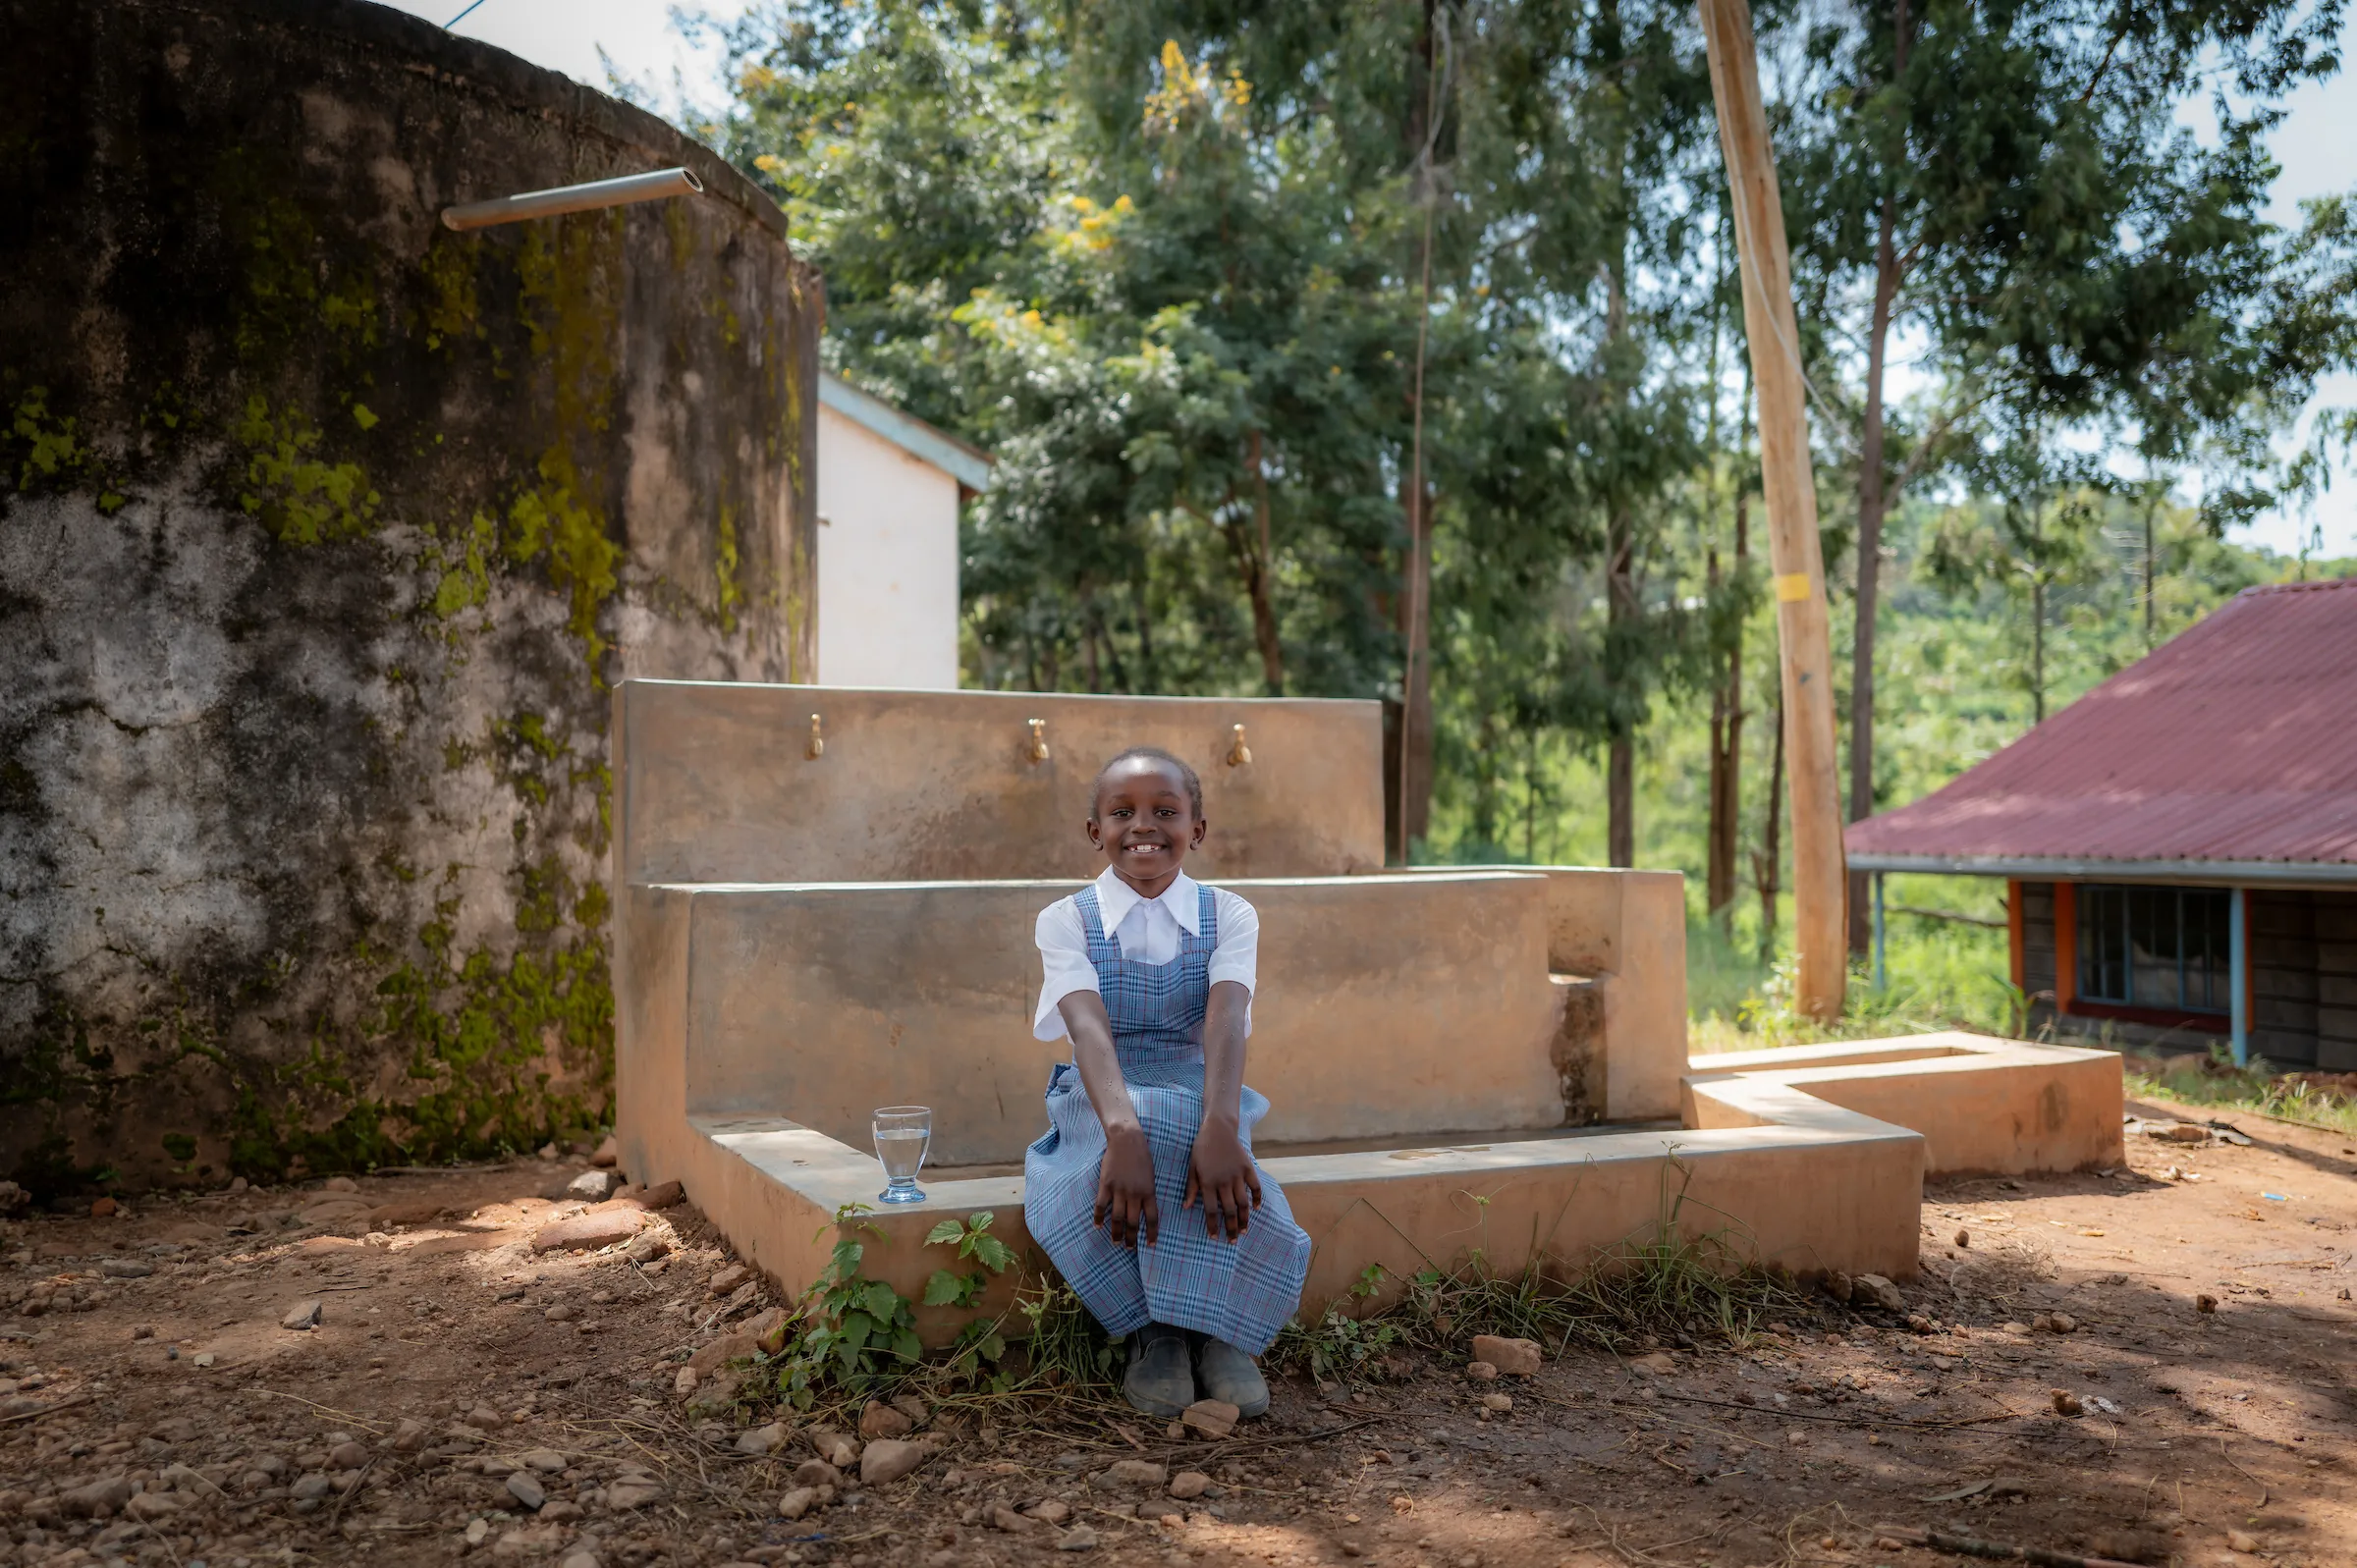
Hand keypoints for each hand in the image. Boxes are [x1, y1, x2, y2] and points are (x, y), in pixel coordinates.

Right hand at [1094, 1123, 1158, 1248]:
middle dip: (1132, 1238)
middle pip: (1133, 1222)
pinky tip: (1098, 1226)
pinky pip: (1101, 1205)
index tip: (1151, 1245)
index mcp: (1149, 1191)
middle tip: (1129, 1248)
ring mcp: (1119, 1190)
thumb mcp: (1151, 1175)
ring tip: (1116, 1242)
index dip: (1152, 1233)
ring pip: (1117, 1218)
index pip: (1152, 1218)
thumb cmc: (1141, 1155)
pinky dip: (1099, 1218)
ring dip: (1116, 1232)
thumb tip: (1145, 1208)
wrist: (1127, 1140)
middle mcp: (1134, 1194)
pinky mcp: (1106, 1185)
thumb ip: (1147, 1192)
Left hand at [1183, 1119, 1262, 1241]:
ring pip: (1243, 1202)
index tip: (1214, 1237)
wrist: (1218, 1129)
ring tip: (1244, 1231)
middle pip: (1229, 1210)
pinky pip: (1255, 1186)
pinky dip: (1257, 1198)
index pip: (1210, 1210)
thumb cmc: (1201, 1148)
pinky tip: (1256, 1209)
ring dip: (1244, 1219)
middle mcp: (1223, 1181)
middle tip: (1233, 1241)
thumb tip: (1185, 1207)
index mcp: (1208, 1182)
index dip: (1213, 1225)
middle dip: (1231, 1228)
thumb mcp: (1192, 1167)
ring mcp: (1237, 1175)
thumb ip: (1191, 1187)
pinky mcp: (1248, 1168)